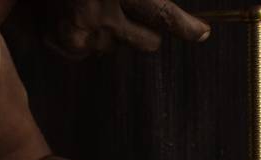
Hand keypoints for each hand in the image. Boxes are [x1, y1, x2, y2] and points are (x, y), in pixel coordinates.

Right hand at [43, 0, 212, 60]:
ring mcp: (78, 38)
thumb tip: (156, 7)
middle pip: (148, 44)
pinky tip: (70, 15)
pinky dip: (82, 36)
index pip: (162, 14)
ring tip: (90, 6)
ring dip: (110, 32)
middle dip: (147, 34)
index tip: (202, 33)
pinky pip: (85, 51)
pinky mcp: (58, 46)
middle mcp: (99, 20)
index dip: (185, 25)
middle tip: (135, 18)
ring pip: (114, 47)